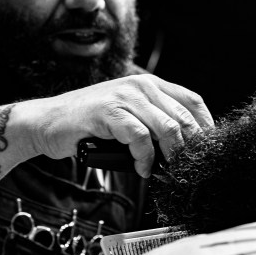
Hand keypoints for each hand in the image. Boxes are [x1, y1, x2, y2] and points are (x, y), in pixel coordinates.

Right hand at [23, 75, 213, 177]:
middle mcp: (140, 85)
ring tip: (163, 170)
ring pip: (166, 127)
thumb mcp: (127, 116)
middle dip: (189, 147)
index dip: (206, 127)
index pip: (192, 101)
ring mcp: (124, 96)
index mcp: (149, 84)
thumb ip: (153, 122)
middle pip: (183, 117)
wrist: (47, 122)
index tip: (208, 151)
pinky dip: (144, 157)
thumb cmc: (88, 125)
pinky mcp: (109, 111)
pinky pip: (140, 137)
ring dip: (169, 155)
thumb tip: (184, 147)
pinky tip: (141, 168)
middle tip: (187, 168)